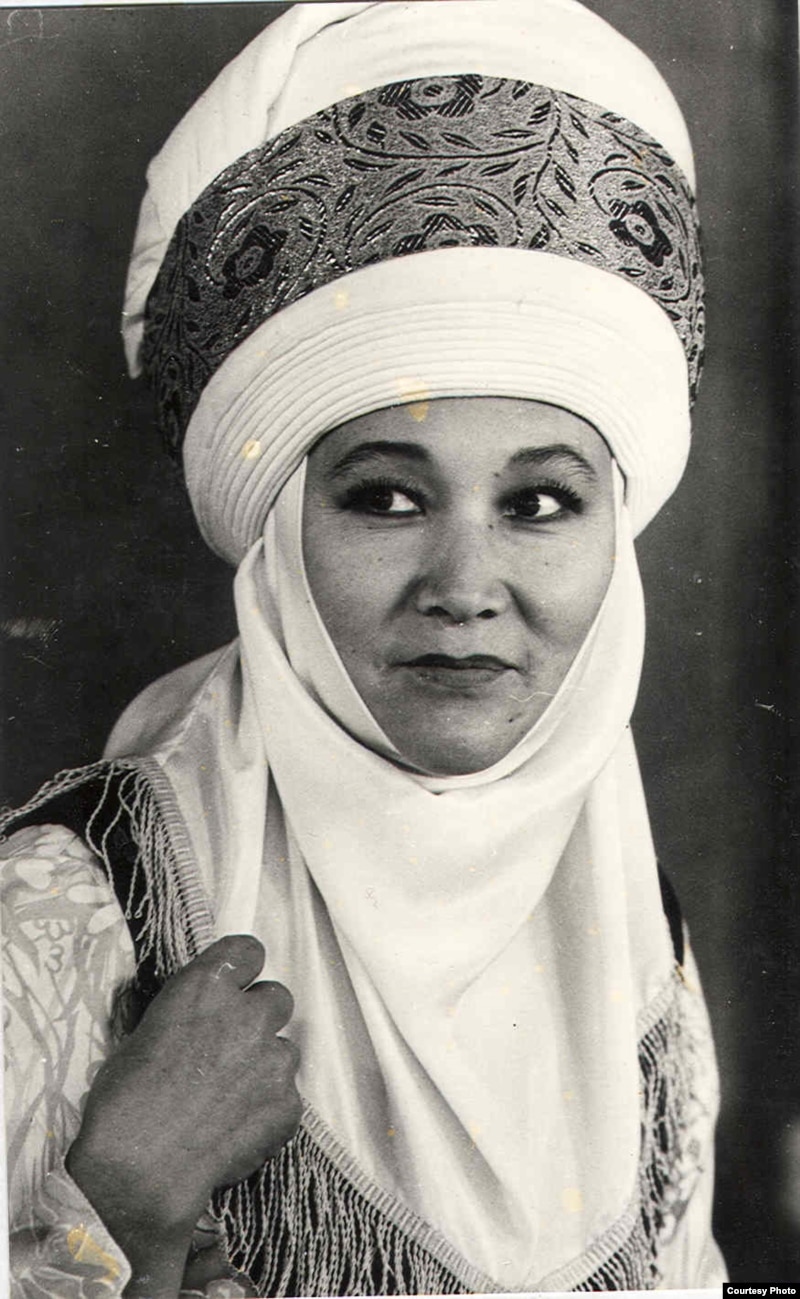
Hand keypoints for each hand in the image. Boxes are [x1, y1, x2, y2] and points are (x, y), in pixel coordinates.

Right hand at [67, 935, 300, 1295]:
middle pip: (277, 997)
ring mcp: (274, 1059)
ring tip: (229, 1096)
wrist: (141, 1169)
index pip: (249, 951)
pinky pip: (287, 1096)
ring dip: (265, 1065)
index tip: (235, 987)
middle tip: (232, 1047)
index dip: (243, 971)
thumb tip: (204, 1019)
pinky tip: (236, 1126)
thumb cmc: (125, 1101)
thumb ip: (191, 1014)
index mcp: (208, 986)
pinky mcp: (288, 1103)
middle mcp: (249, 1014)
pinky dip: (268, 1108)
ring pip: (285, 1049)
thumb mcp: (147, 1032)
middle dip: (259, 1018)